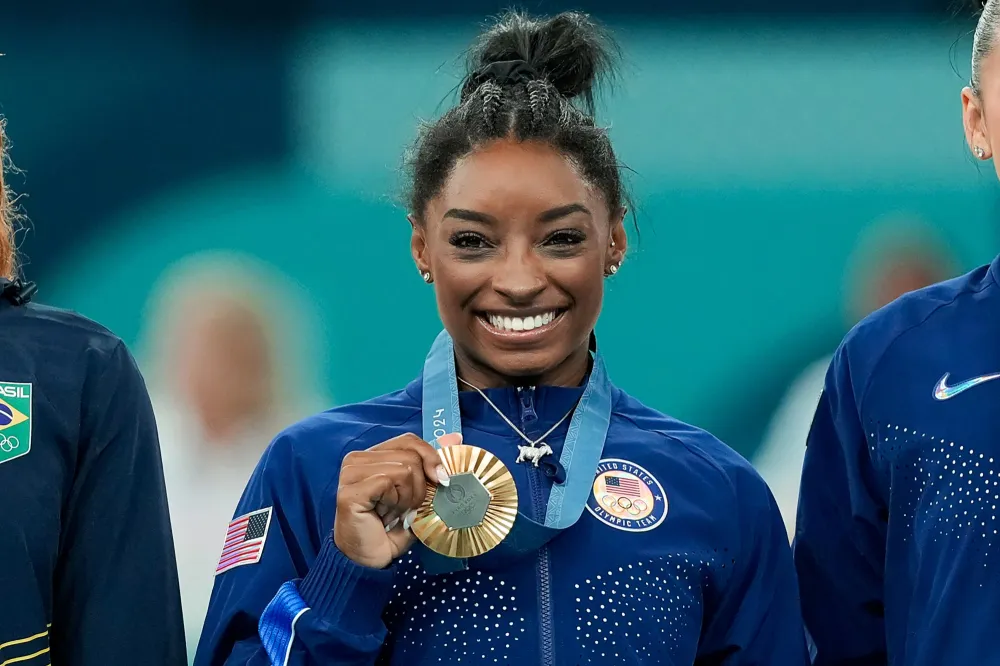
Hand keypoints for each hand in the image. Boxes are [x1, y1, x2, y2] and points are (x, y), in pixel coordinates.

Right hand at [334, 432, 461, 568]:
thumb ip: (431, 465)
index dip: (430, 457)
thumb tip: (456, 437)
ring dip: (409, 497)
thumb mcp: (417, 493)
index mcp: (372, 456)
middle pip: (410, 454)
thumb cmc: (391, 529)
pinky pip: (390, 481)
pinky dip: (397, 502)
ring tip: (395, 513)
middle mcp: (357, 459)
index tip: (441, 480)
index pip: (409, 441)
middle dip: (421, 485)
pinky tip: (386, 515)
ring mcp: (351, 473)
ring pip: (405, 468)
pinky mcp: (350, 490)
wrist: (370, 562)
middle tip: (409, 507)